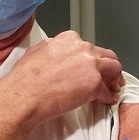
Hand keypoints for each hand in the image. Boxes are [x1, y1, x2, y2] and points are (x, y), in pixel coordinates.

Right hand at [0, 30, 122, 125]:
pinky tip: (107, 100)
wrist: (23, 96)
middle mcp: (82, 48)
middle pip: (106, 55)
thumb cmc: (25, 79)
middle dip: (109, 68)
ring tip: (112, 89)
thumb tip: (57, 54)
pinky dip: (109, 97)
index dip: (93, 59)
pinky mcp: (94, 83)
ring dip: (114, 80)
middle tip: (110, 78)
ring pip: (114, 68)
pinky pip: (108, 91)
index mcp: (69, 39)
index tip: (93, 67)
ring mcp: (90, 65)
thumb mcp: (37, 52)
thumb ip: (53, 49)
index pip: (90, 47)